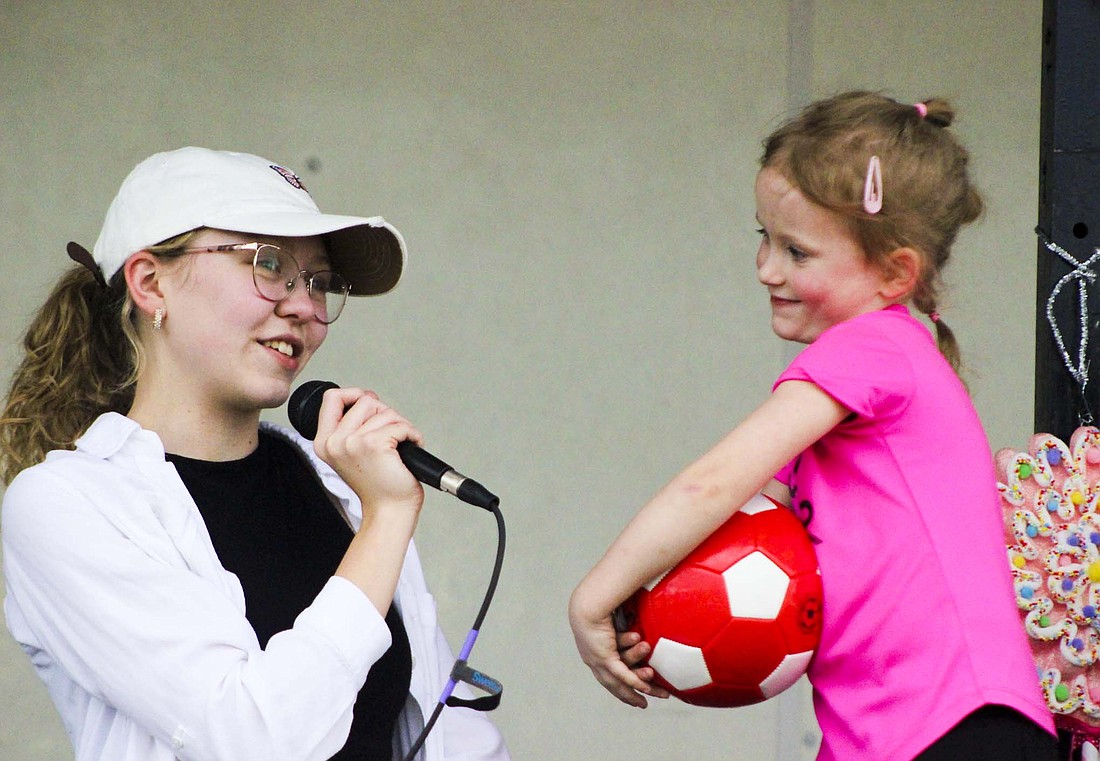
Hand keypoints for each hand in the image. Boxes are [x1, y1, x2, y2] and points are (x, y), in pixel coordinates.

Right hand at [310, 386, 424, 520]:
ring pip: (386, 412)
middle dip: (386, 414)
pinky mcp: (374, 445)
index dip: (355, 394)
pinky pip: (401, 425)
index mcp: (324, 442)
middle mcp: (334, 442)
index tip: (371, 406)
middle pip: (365, 400)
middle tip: (391, 436)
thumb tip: (368, 397)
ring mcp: (352, 442)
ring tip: (400, 446)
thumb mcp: (351, 452)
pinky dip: (413, 434)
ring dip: (401, 426)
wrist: (388, 512)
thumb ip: (352, 425)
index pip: (332, 397)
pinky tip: (411, 447)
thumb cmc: (377, 484)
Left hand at [568, 592, 669, 707]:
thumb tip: (636, 614)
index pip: (608, 674)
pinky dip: (635, 682)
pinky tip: (647, 689)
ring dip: (636, 692)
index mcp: (593, 652)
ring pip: (620, 683)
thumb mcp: (612, 616)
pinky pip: (623, 674)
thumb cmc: (599, 603)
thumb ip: (623, 621)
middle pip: (614, 685)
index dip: (621, 685)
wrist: (587, 602)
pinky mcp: (605, 657)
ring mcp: (598, 661)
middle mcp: (593, 661)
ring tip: (651, 698)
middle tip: (644, 705)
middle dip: (630, 696)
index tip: (635, 691)